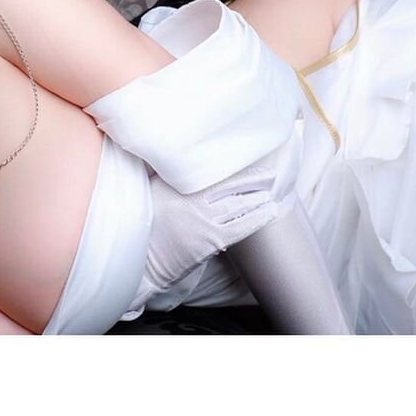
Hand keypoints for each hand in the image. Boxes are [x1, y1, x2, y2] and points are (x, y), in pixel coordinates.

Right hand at [130, 126, 302, 312]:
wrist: (142, 260)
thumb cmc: (144, 225)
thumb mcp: (150, 191)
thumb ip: (166, 175)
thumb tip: (178, 159)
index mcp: (177, 185)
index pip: (211, 171)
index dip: (232, 164)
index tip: (245, 155)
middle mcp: (193, 200)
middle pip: (231, 185)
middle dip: (253, 178)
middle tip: (270, 171)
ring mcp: (204, 220)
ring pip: (239, 204)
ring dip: (259, 196)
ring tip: (273, 189)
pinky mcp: (211, 240)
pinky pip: (241, 226)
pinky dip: (258, 218)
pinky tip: (270, 211)